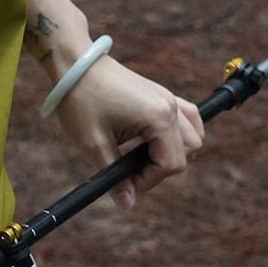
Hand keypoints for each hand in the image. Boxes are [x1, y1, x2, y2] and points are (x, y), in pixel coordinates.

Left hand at [51, 55, 203, 208]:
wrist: (74, 64)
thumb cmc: (81, 100)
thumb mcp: (94, 143)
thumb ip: (114, 176)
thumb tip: (127, 203)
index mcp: (158, 118)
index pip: (171, 164)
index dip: (148, 181)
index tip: (124, 182)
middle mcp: (170, 107)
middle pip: (186, 153)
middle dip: (160, 169)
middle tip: (129, 171)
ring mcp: (168, 98)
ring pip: (192, 136)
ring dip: (173, 152)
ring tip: (142, 157)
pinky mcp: (161, 94)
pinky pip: (187, 117)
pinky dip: (179, 134)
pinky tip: (156, 141)